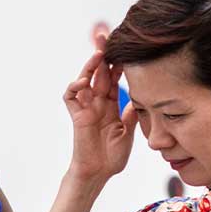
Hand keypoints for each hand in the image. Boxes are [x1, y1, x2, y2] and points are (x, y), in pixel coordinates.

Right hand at [62, 51, 137, 184]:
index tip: (126, 48)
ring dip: (90, 66)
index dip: (118, 63)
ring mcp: (86, 108)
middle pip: (98, 73)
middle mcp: (98, 103)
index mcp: (111, 105)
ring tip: (98, 54)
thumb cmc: (112, 157)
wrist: (98, 174)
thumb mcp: (128, 132)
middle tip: (106, 37)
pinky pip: (70, 97)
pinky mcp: (77, 116)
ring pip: (85, 80)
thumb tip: (140, 97)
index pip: (113, 78)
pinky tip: (83, 83)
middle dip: (102, 55)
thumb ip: (131, 113)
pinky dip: (74, 87)